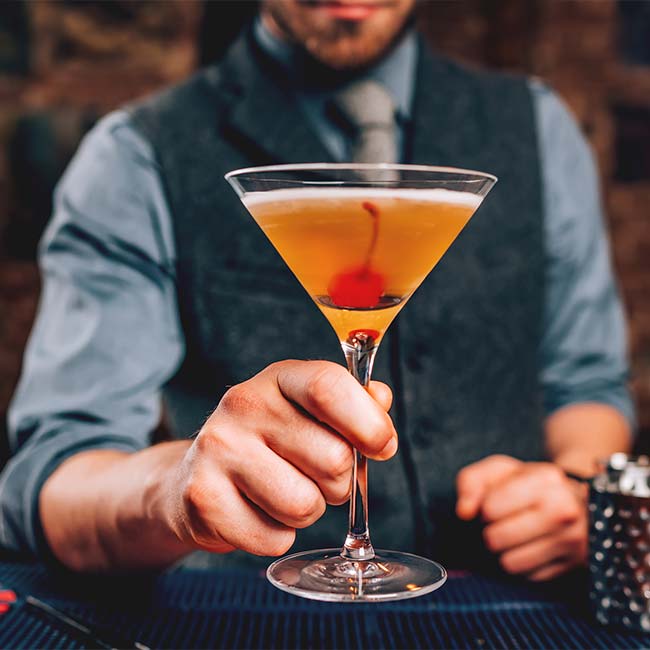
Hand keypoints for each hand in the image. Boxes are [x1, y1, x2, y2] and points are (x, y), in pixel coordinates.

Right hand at [163, 360, 396, 556]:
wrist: (197, 475)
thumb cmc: (269, 441)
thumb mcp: (309, 410)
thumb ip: (353, 404)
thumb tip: (381, 400)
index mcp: (278, 378)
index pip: (329, 387)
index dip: (369, 423)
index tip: (382, 446)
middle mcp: (243, 405)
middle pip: (333, 458)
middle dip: (339, 480)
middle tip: (313, 474)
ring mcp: (218, 450)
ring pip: (305, 505)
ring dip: (308, 511)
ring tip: (283, 491)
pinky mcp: (203, 498)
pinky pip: (274, 539)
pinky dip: (276, 535)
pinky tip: (257, 511)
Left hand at [456, 455, 587, 580]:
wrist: (576, 500)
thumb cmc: (527, 483)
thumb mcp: (498, 470)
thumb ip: (471, 481)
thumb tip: (464, 512)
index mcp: (545, 478)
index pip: (489, 508)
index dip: (484, 508)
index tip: (494, 504)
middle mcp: (564, 509)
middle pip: (496, 538)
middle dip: (490, 532)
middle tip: (502, 523)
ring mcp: (573, 540)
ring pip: (510, 563)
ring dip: (504, 552)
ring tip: (514, 535)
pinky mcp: (575, 565)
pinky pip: (528, 577)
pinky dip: (523, 565)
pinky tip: (530, 547)